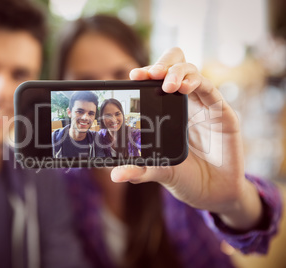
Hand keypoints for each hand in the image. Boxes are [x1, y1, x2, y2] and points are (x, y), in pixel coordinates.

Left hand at [111, 47, 262, 230]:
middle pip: (174, 67)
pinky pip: (209, 89)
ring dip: (177, 71)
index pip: (155, 83)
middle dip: (162, 64)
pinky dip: (197, 83)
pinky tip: (185, 88)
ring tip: (167, 85)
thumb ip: (140, 170)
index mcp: (166, 112)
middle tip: (150, 75)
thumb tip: (115, 174)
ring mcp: (203, 105)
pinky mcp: (221, 112)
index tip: (133, 76)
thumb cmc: (186, 178)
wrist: (214, 194)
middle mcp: (184, 104)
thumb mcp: (160, 171)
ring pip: (191, 72)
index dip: (146, 74)